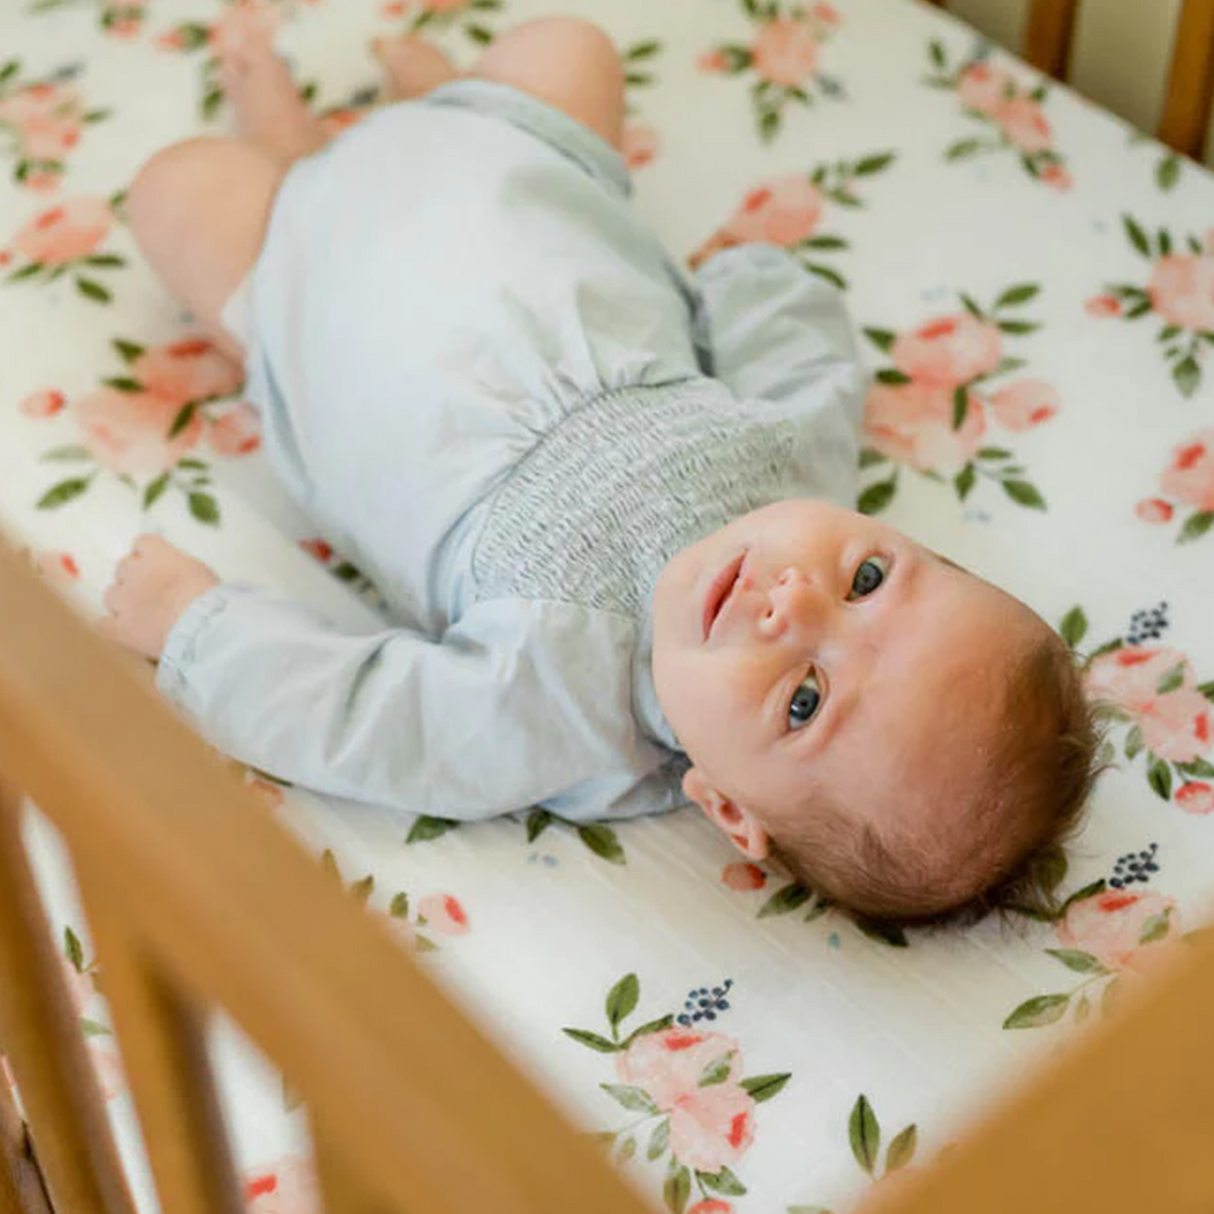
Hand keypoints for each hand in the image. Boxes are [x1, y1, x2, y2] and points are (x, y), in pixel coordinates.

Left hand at [99, 534, 219, 659]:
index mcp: (158, 554)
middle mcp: (135, 572)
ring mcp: (124, 601)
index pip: (143, 542)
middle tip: (151, 588)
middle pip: (123, 566)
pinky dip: (113, 627)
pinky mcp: (120, 628)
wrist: (201, 626)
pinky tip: (124, 631)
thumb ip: (183, 569)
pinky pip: (104, 625)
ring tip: (138, 611)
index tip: (157, 560)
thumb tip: (180, 574)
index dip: (149, 552)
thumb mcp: (202, 572)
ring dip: (122, 600)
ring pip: (111, 594)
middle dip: (134, 576)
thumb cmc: (213, 597)